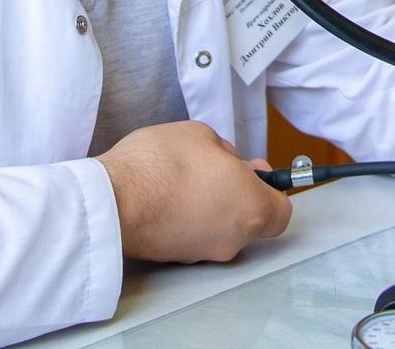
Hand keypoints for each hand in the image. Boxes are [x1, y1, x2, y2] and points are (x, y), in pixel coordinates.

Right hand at [97, 120, 291, 262]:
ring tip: (181, 180)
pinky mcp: (176, 259)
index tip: (254, 173)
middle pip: (249, 220)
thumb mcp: (203, 135)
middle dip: (236, 195)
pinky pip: (192, 235)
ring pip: (219, 228)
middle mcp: (233, 238)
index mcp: (251, 207)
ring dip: (209, 207)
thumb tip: (232, 164)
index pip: (281, 212)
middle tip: (213, 169)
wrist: (113, 201)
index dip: (270, 190)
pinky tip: (165, 197)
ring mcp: (203, 253)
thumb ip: (228, 153)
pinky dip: (185, 219)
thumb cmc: (162, 165)